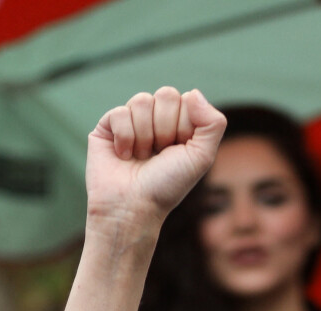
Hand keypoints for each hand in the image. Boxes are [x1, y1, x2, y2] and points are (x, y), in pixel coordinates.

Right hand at [86, 86, 226, 226]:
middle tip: (159, 154)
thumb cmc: (168, 186)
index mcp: (180, 126)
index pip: (187, 99)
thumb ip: (213, 124)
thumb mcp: (202, 158)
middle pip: (166, 95)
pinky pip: (120, 112)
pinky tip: (123, 156)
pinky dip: (125, 137)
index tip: (178, 151)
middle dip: (166, 128)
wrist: (134, 207)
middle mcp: (156, 121)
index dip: (184, 126)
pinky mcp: (107, 127)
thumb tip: (193, 93)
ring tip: (141, 157)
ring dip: (145, 136)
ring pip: (142, 101)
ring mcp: (132, 121)